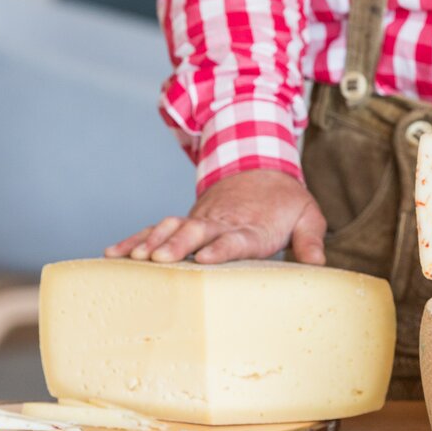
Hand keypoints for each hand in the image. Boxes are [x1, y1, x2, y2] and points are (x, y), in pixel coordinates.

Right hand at [105, 170, 326, 264]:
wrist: (258, 168)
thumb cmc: (284, 201)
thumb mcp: (309, 214)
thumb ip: (311, 239)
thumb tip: (318, 262)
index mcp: (251, 226)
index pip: (234, 237)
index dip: (219, 247)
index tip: (204, 257)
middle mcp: (219, 223)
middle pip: (195, 231)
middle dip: (176, 244)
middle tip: (158, 258)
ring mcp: (198, 221)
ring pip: (169, 228)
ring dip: (150, 242)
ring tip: (130, 258)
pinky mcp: (183, 223)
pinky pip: (155, 230)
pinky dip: (134, 240)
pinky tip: (113, 254)